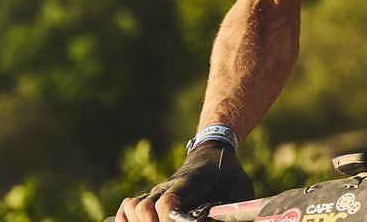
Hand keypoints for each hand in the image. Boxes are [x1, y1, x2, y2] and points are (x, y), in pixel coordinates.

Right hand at [113, 142, 253, 221]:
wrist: (212, 152)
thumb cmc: (228, 173)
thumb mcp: (240, 188)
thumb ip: (237, 208)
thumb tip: (239, 219)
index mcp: (189, 184)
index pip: (167, 201)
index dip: (166, 218)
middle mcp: (167, 187)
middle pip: (144, 209)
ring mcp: (156, 192)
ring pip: (133, 207)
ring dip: (139, 221)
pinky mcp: (151, 197)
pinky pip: (127, 207)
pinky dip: (127, 218)